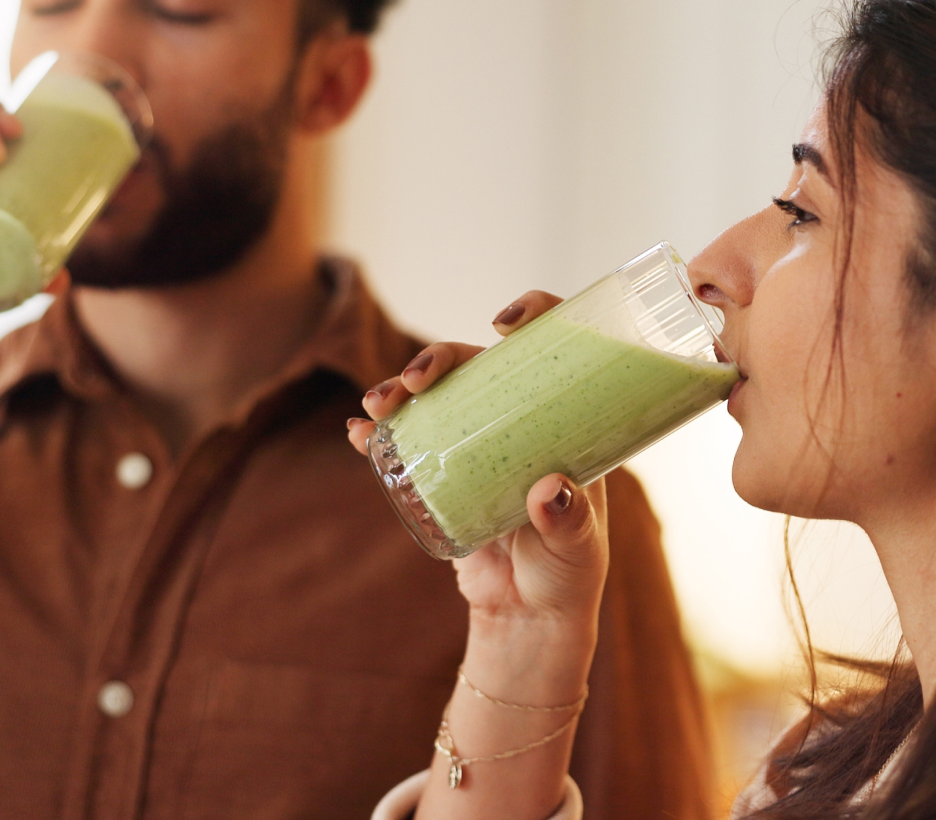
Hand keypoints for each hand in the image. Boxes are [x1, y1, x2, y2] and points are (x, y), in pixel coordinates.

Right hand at [347, 291, 610, 635]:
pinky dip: (376, 435)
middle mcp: (514, 422)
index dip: (533, 317)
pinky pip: (404, 445)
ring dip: (399, 389)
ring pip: (435, 399)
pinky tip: (356, 433)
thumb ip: (570, 521)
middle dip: (440, 358)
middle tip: (418, 379)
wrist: (526, 618)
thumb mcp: (580, 547)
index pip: (552, 350)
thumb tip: (549, 490)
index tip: (506, 323)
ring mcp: (472, 446)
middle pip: (476, 366)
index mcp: (558, 422)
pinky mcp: (438, 477)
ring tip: (378, 405)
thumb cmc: (569, 574)